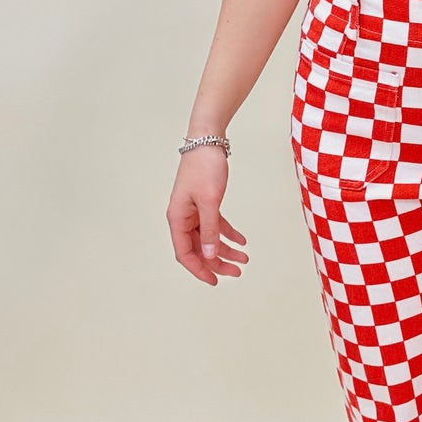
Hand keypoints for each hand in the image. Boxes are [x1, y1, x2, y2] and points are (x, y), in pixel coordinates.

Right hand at [166, 148, 248, 284]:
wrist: (208, 140)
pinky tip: (242, 241)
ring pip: (208, 238)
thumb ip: (210, 229)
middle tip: (236, 272)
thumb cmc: (204, 167)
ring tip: (243, 259)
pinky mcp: (205, 203)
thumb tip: (209, 253)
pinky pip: (216, 225)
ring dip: (225, 250)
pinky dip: (228, 233)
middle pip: (198, 249)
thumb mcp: (210, 201)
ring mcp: (194, 211)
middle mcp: (183, 217)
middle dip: (217, 262)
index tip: (215, 280)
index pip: (184, 253)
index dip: (199, 269)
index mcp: (177, 218)